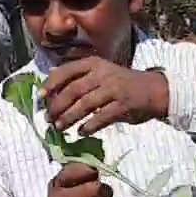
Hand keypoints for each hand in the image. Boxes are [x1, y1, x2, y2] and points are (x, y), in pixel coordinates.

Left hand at [40, 56, 168, 136]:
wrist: (154, 90)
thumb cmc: (123, 83)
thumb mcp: (102, 71)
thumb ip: (79, 75)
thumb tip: (50, 78)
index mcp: (95, 64)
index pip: (67, 71)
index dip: (52, 84)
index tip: (41, 96)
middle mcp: (103, 75)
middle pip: (73, 90)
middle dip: (58, 106)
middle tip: (49, 118)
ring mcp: (114, 90)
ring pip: (85, 105)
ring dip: (69, 118)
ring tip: (59, 127)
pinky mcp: (123, 106)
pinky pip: (102, 117)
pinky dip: (89, 126)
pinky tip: (81, 132)